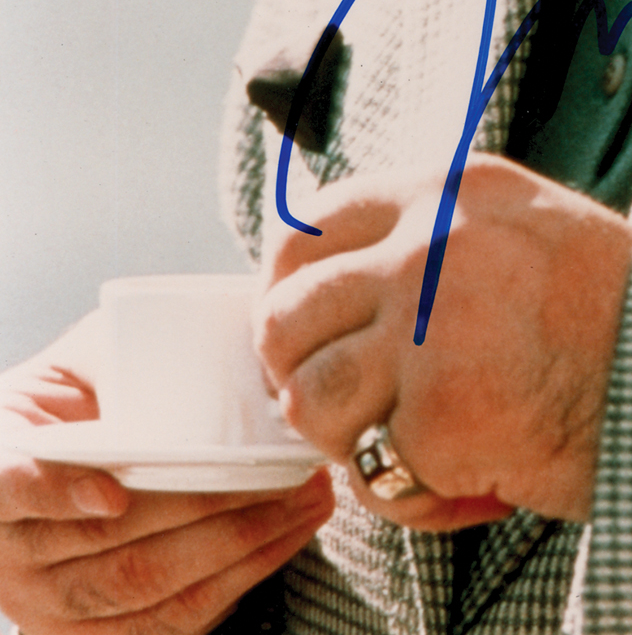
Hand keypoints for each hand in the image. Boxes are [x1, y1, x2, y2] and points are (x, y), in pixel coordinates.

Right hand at [0, 317, 332, 634]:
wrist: (41, 461)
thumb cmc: (73, 400)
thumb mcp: (78, 361)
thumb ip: (120, 351)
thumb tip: (205, 328)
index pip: (9, 485)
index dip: (57, 493)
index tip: (114, 492)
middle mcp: (12, 550)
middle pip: (104, 543)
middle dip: (202, 510)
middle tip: (275, 473)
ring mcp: (45, 602)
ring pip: (140, 587)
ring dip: (234, 546)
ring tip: (302, 500)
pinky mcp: (88, 634)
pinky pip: (163, 624)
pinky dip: (232, 582)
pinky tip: (282, 539)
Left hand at [256, 158, 631, 527]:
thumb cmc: (606, 309)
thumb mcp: (517, 225)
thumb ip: (432, 233)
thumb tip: (330, 277)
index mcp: (444, 192)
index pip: (307, 228)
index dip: (286, 287)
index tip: (303, 328)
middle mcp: (425, 247)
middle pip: (285, 315)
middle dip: (300, 371)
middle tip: (344, 402)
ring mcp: (425, 329)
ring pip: (309, 398)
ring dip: (348, 436)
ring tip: (410, 443)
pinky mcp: (434, 414)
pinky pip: (371, 474)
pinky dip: (406, 496)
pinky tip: (463, 484)